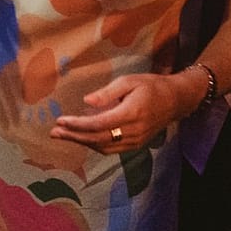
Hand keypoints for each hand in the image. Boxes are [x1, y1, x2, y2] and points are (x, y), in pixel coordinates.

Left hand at [51, 71, 193, 152]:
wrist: (176, 101)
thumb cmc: (151, 86)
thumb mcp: (129, 81)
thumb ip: (107, 93)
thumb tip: (86, 102)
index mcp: (131, 114)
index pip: (98, 124)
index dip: (77, 125)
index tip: (60, 120)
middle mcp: (133, 131)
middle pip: (97, 138)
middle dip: (74, 136)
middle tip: (54, 132)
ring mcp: (135, 141)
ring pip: (103, 147)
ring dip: (81, 142)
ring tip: (62, 135)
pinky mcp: (136, 145)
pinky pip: (111, 149)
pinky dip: (94, 145)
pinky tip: (82, 138)